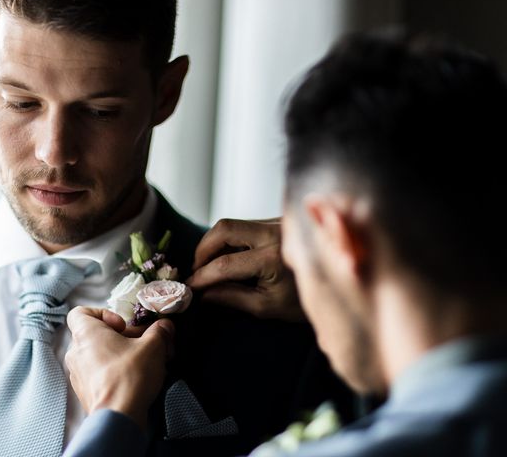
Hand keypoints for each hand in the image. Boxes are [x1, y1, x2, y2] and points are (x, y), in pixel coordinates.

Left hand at [65, 307, 174, 428]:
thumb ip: (159, 331)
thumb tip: (165, 325)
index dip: (101, 314)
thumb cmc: (130, 375)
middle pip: (92, 334)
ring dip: (114, 354)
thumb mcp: (152, 346)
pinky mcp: (83, 391)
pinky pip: (95, 373)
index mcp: (86, 334)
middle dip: (117, 336)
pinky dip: (109, 371)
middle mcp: (75, 351)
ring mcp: (77, 374)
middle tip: (139, 343)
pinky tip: (130, 378)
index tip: (121, 324)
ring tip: (137, 362)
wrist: (118, 416)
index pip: (78, 313)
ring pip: (94, 355)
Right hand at [187, 218, 302, 321]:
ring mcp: (276, 222)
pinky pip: (243, 224)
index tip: (189, 287)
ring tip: (208, 265)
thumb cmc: (302, 301)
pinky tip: (226, 257)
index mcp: (273, 259)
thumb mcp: (267, 307)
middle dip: (203, 249)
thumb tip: (203, 294)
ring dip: (213, 243)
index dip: (202, 277)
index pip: (226, 264)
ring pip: (232, 223)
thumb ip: (233, 298)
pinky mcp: (276, 219)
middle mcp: (274, 233)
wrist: (336, 283)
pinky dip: (228, 239)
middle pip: (224, 229)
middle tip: (196, 270)